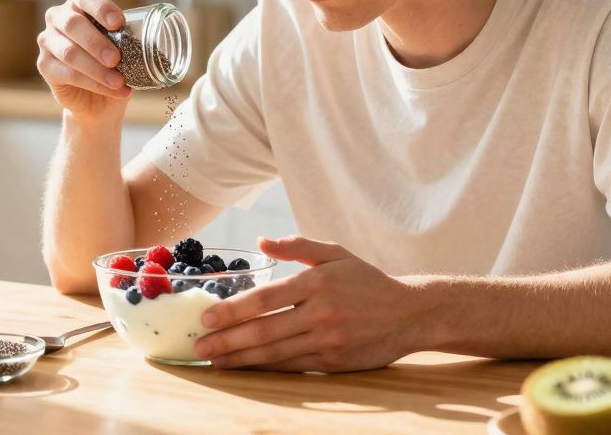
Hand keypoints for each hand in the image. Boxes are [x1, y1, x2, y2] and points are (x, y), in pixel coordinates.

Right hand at [37, 0, 131, 118]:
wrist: (99, 98)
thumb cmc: (114, 64)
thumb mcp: (125, 46)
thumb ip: (130, 38)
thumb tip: (154, 40)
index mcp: (80, 4)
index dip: (101, 8)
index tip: (118, 23)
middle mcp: (59, 17)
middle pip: (73, 24)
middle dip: (97, 43)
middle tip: (116, 59)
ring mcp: (48, 41)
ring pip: (69, 52)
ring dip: (96, 69)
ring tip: (119, 81)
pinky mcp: (44, 65)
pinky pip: (67, 74)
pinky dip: (93, 83)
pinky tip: (112, 90)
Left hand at [193, 236, 423, 371]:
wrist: (411, 313)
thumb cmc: (367, 280)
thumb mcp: (336, 253)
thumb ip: (298, 245)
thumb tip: (261, 242)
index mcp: (317, 282)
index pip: (265, 298)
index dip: (233, 310)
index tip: (207, 317)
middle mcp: (321, 312)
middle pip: (264, 330)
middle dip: (227, 340)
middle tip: (200, 346)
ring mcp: (329, 340)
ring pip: (275, 353)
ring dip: (241, 359)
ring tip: (215, 362)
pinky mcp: (335, 363)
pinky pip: (293, 367)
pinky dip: (267, 369)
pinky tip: (247, 368)